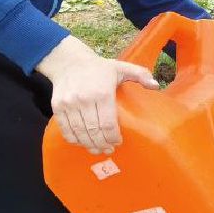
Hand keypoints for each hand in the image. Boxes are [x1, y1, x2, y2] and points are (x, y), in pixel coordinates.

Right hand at [37, 36, 158, 154]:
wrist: (69, 62)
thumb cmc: (99, 68)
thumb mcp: (122, 67)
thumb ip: (141, 74)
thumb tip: (156, 86)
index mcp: (103, 93)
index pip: (108, 123)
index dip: (113, 137)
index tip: (118, 142)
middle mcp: (84, 100)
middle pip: (93, 131)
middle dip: (102, 144)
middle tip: (109, 149)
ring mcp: (69, 104)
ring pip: (79, 132)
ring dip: (88, 144)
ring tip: (97, 149)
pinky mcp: (57, 107)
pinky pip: (65, 129)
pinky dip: (73, 139)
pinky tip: (82, 143)